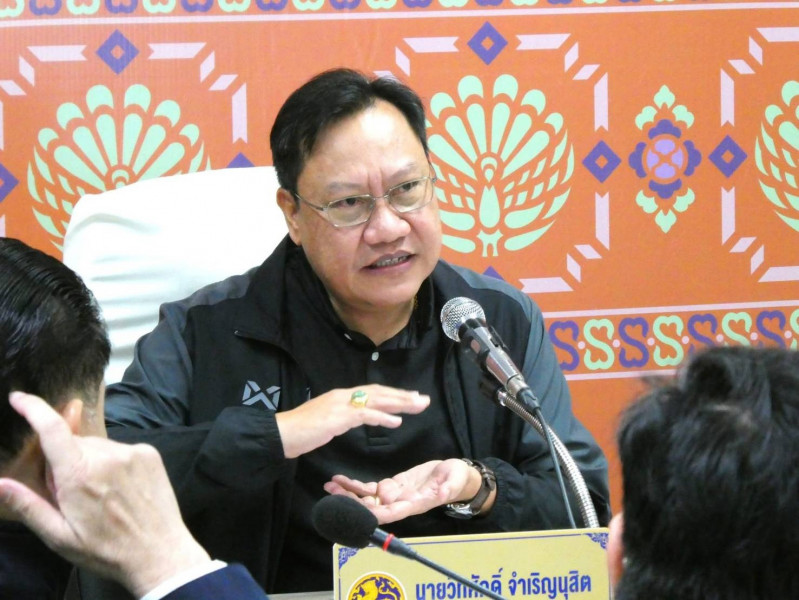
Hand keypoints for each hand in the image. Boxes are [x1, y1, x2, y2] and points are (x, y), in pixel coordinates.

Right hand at [0, 393, 210, 597]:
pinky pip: (120, 450)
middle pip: (73, 444)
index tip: (19, 398)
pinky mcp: (149, 453)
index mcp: (79, 475)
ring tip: (102, 497)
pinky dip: (113, 463)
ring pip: (97, 447)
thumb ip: (28, 505)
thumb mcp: (60, 536)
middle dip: (65, 462)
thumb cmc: (106, 549)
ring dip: (91, 463)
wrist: (159, 552)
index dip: (33, 408)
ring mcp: (130, 452)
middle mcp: (106, 455)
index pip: (52, 429)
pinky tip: (121, 490)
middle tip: (74, 495)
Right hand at [276, 384, 429, 458]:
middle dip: (403, 396)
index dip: (393, 394)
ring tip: (417, 406)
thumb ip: (343, 417)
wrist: (281, 433)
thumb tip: (357, 418)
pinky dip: (382, 417)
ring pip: (376, 400)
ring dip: (399, 403)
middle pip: (379, 393)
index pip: (372, 392)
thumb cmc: (301, 431)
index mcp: (341, 396)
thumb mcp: (327, 421)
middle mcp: (343, 396)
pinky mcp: (337, 417)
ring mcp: (340, 405)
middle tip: (423, 400)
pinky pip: (365, 415)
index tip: (411, 397)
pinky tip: (396, 421)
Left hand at [324, 458, 491, 523]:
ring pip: (367, 499)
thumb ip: (446, 488)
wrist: (453, 475)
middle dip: (353, 503)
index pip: (391, 513)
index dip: (374, 513)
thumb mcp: (453, 481)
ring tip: (330, 486)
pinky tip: (340, 480)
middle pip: (372, 508)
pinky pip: (369, 489)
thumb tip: (441, 494)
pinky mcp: (391, 486)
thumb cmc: (455, 479)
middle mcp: (400, 503)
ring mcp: (393, 495)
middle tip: (333, 495)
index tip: (357, 511)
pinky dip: (355, 485)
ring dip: (348, 494)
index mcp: (413, 504)